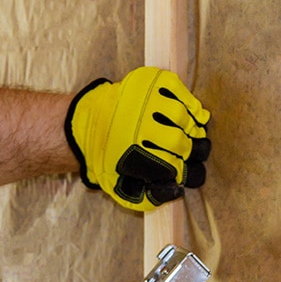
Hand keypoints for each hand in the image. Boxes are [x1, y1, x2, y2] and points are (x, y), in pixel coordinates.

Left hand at [64, 67, 211, 210]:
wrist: (87, 127)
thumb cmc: (110, 161)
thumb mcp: (125, 190)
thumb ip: (152, 197)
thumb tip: (179, 189)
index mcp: (142, 159)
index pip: (185, 170)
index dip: (191, 173)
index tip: (185, 170)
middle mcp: (146, 130)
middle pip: (188, 145)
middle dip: (193, 151)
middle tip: (187, 151)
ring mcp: (148, 104)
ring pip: (186, 118)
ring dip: (192, 127)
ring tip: (188, 132)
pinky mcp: (151, 84)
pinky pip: (180, 92)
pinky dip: (189, 103)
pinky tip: (186, 113)